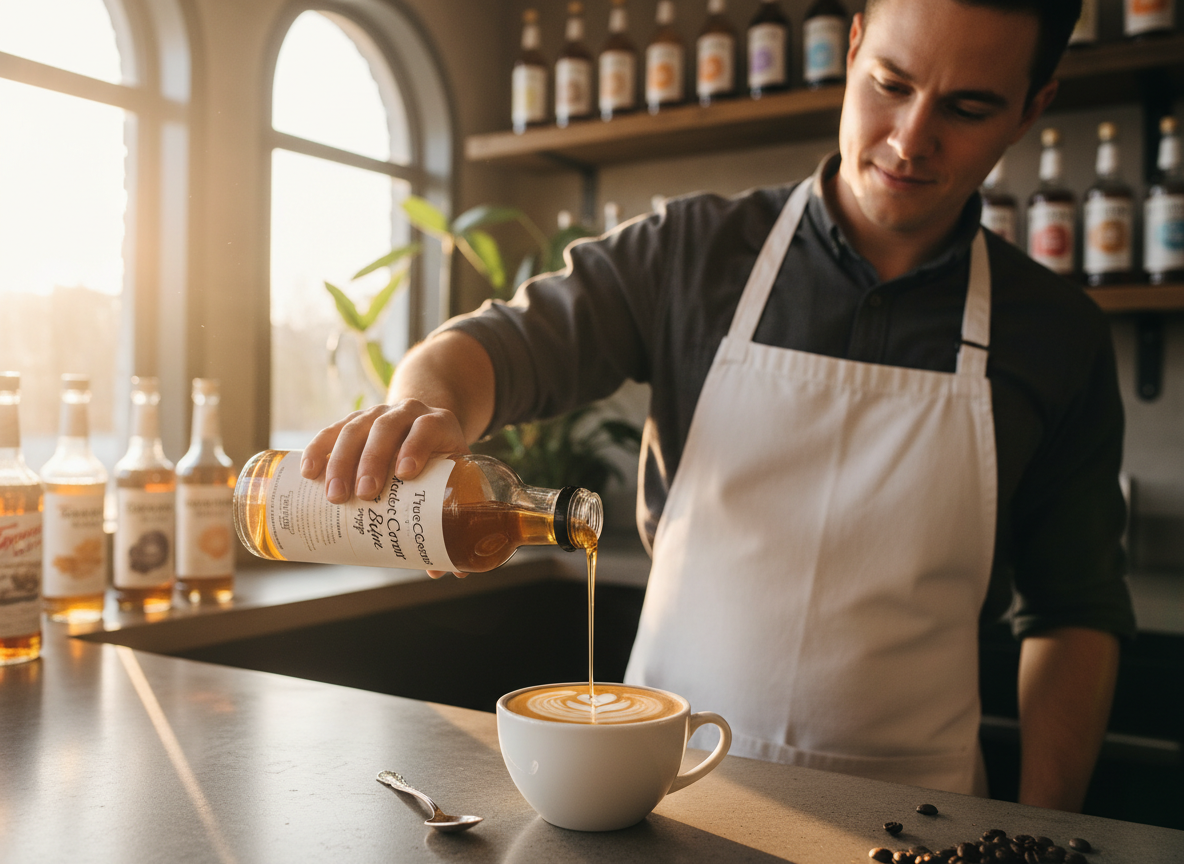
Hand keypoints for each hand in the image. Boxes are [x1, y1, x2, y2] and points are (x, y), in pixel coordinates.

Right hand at [299, 399, 469, 578]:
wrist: (424, 425)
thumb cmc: (440, 461)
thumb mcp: (451, 479)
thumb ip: (447, 519)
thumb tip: (443, 571)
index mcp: (438, 424)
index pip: (427, 429)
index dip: (416, 446)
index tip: (405, 473)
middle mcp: (406, 413)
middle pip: (386, 429)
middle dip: (372, 461)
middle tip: (364, 494)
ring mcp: (378, 414)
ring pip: (356, 428)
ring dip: (341, 461)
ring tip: (334, 495)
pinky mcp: (353, 422)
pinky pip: (332, 430)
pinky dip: (318, 449)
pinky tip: (308, 471)